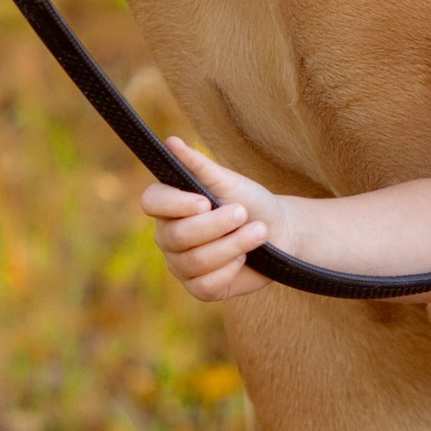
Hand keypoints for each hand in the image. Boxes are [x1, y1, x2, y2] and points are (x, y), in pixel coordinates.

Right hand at [140, 139, 286, 296]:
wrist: (279, 233)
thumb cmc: (251, 203)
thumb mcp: (228, 182)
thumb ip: (198, 165)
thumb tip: (171, 142)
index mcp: (169, 207)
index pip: (151, 202)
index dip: (174, 204)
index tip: (205, 201)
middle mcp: (168, 237)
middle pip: (176, 236)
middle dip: (215, 225)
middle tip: (243, 212)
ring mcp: (181, 265)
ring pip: (195, 261)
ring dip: (232, 245)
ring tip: (258, 232)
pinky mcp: (199, 288)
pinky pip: (205, 285)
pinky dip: (231, 269)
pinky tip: (245, 258)